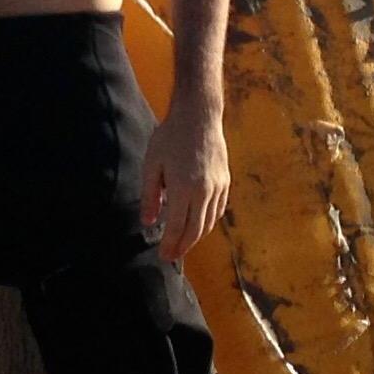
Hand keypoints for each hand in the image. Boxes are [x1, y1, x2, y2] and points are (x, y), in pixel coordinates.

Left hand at [140, 95, 229, 262]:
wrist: (199, 116)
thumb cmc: (170, 138)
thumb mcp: (152, 165)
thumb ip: (150, 197)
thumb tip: (148, 223)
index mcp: (183, 188)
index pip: (177, 227)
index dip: (170, 245)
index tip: (163, 256)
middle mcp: (204, 192)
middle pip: (195, 231)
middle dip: (183, 247)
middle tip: (172, 256)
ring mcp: (218, 187)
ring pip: (209, 223)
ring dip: (196, 237)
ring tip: (183, 243)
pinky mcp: (225, 181)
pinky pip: (218, 210)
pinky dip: (208, 222)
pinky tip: (198, 224)